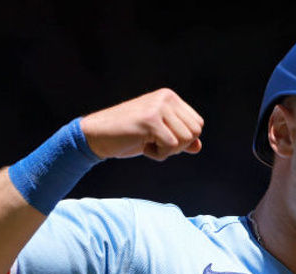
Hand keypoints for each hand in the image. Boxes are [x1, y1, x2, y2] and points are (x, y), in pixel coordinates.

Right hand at [79, 88, 203, 160]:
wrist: (97, 135)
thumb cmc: (127, 136)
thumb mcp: (157, 136)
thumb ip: (178, 139)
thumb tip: (198, 147)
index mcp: (169, 97)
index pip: (197, 123)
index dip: (184, 140)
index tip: (162, 139)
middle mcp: (166, 98)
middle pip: (195, 132)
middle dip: (178, 146)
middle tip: (156, 144)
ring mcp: (158, 107)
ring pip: (185, 140)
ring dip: (167, 151)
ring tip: (148, 143)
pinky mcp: (150, 121)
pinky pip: (170, 146)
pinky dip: (158, 155)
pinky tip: (143, 147)